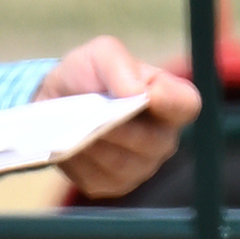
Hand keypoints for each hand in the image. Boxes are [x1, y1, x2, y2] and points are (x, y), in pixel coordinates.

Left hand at [33, 40, 201, 199]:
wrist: (53, 101)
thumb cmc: (87, 75)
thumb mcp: (100, 54)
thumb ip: (120, 65)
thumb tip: (135, 93)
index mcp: (170, 101)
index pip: (186, 105)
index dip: (172, 103)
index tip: (149, 95)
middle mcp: (162, 138)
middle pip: (153, 142)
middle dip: (121, 129)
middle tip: (94, 117)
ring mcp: (139, 166)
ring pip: (123, 164)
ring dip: (97, 146)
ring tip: (74, 130)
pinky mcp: (111, 184)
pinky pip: (99, 178)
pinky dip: (80, 163)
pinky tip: (68, 147)